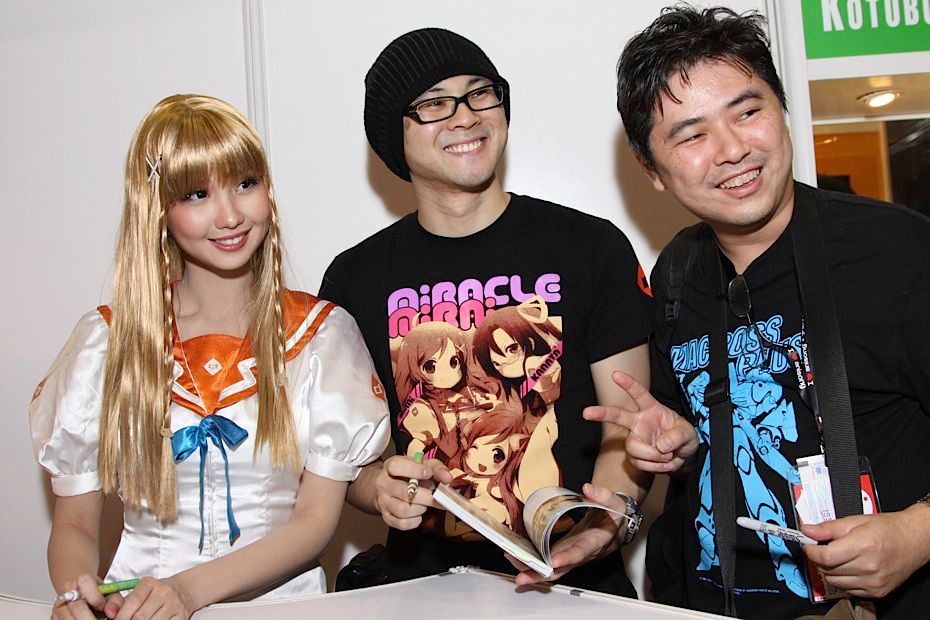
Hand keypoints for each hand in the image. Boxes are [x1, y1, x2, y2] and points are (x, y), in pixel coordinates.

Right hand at [51, 574, 123, 619]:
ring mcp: (59, 605)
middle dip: (88, 617)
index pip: (85, 582)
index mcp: (82, 581)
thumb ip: (114, 601)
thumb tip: (112, 612)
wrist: (82, 596)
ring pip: (68, 618)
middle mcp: (67, 591)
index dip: (95, 596)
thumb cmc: (98, 595)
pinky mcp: (54, 617)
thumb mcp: (110, 593)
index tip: (102, 607)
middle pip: (76, 606)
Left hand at [113, 576, 193, 619]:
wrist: (183, 590)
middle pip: (141, 617)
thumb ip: (120, 602)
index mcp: (149, 583)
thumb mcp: (138, 592)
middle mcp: (164, 591)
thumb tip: (109, 614)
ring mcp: (175, 603)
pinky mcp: (182, 615)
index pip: (133, 601)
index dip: (121, 616)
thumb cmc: (154, 594)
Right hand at [374, 455, 452, 529]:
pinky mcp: (387, 517)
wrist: (389, 487)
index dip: (414, 470)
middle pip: (403, 492)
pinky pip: (403, 524)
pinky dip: (415, 520)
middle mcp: (383, 484)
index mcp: (390, 467)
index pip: (396, 466)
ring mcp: (383, 502)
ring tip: (425, 504)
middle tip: (439, 497)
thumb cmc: (409, 474)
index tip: (429, 473)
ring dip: (421, 508)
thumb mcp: (422, 465)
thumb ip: (436, 468)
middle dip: (426, 496)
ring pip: (403, 510)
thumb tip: (447, 477)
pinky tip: (418, 513)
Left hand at [508, 483, 625, 585]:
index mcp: (595, 541)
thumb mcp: (615, 503)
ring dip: (532, 570)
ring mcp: (571, 554)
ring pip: (551, 568)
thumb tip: (588, 488)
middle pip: (561, 569)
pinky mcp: (563, 551)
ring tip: (512, 563)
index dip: (567, 558)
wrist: (616, 525)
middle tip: (522, 576)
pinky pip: (548, 561)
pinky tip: (517, 558)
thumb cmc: (615, 515)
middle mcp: (581, 553)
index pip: (581, 552)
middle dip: (541, 574)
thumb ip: (603, 496)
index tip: (554, 561)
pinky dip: (533, 562)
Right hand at [584, 370, 697, 473]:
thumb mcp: (688, 433)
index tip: (616, 375)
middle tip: (586, 413)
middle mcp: (639, 422)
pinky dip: (654, 467)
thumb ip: (677, 436)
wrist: (683, 457)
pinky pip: (638, 463)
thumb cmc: (684, 437)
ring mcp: (635, 439)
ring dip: (652, 456)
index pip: (639, 394)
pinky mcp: (635, 456)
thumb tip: (660, 445)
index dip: (628, 384)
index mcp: (652, 409)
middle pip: (618, 416)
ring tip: (668, 456)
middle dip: (601, 413)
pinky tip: (663, 463)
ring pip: (633, 448)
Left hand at [802, 507, 929, 598]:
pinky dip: (843, 580)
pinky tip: (850, 567)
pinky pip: (848, 590)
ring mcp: (873, 582)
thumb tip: (807, 530)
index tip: (808, 546)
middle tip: (825, 549)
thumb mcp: (855, 521)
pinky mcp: (876, 592)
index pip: (825, 557)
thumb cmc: (888, 529)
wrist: (913, 541)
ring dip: (830, 570)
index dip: (811, 551)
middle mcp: (869, 567)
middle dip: (820, 559)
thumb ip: (828, 528)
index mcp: (862, 546)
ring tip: (839, 557)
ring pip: (835, 582)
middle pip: (828, 570)